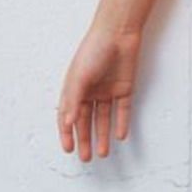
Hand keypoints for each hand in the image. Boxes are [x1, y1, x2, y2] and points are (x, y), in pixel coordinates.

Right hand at [56, 24, 141, 160]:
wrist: (119, 33)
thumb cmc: (94, 50)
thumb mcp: (79, 76)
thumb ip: (73, 101)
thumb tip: (67, 124)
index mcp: (75, 88)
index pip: (68, 116)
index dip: (67, 134)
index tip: (69, 150)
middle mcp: (91, 92)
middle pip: (86, 121)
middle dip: (85, 139)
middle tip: (86, 158)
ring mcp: (108, 91)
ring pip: (104, 119)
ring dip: (103, 135)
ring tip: (102, 153)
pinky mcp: (124, 88)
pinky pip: (122, 110)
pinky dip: (121, 123)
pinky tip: (119, 136)